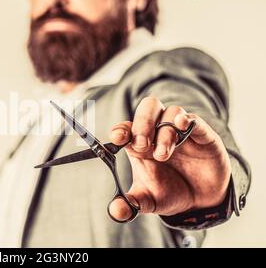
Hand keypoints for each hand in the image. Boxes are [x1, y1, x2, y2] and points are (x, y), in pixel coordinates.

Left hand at [108, 97, 230, 220]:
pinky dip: (188, 120)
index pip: (127, 127)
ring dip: (164, 132)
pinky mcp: (202, 135)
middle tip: (142, 145)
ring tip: (163, 155)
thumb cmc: (170, 193)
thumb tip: (116, 211)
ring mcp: (180, 132)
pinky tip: (181, 125)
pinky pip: (195, 120)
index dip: (121, 129)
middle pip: (148, 109)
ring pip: (170, 113)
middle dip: (142, 124)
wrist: (201, 202)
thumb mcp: (148, 202)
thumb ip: (131, 204)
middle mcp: (158, 132)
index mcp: (140, 145)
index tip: (118, 137)